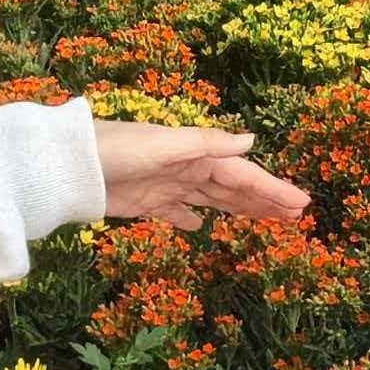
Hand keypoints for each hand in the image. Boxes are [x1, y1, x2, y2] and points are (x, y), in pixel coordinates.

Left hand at [91, 119, 307, 227]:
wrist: (69, 166)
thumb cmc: (116, 150)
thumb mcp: (165, 145)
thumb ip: (208, 144)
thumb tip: (252, 140)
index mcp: (195, 154)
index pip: (242, 175)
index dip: (272, 189)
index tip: (300, 204)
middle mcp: (186, 169)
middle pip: (233, 188)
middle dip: (263, 200)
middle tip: (294, 217)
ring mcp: (167, 186)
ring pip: (212, 200)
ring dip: (238, 209)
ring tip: (264, 221)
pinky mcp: (146, 204)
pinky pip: (176, 212)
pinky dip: (190, 219)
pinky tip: (200, 228)